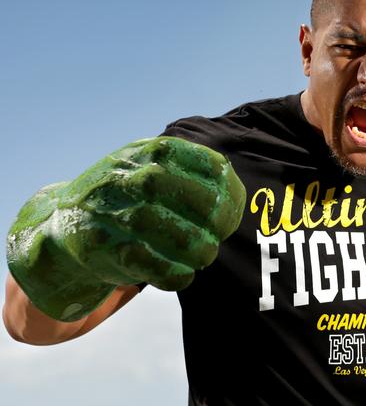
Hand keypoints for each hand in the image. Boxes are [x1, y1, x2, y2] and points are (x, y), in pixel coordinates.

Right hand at [7, 137, 245, 320]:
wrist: (68, 220)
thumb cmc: (130, 195)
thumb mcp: (156, 167)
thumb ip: (195, 173)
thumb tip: (237, 196)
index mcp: (151, 151)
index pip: (208, 165)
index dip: (230, 191)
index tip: (232, 210)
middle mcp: (129, 175)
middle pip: (189, 196)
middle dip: (215, 221)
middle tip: (219, 236)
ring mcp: (111, 209)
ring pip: (167, 230)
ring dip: (197, 250)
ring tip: (204, 256)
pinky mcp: (98, 244)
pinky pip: (146, 262)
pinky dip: (173, 274)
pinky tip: (184, 275)